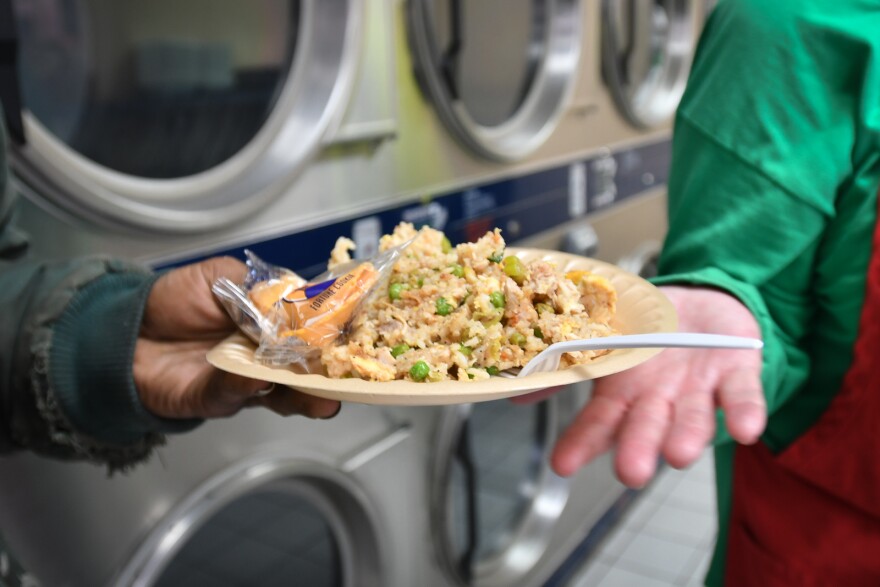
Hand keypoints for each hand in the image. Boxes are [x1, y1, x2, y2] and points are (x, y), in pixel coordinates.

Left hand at [133, 257, 340, 419]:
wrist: (126, 330)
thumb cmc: (176, 300)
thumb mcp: (222, 276)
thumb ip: (257, 286)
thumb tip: (291, 300)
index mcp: (275, 323)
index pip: (315, 326)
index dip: (339, 327)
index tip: (362, 326)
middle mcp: (269, 356)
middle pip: (311, 367)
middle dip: (335, 372)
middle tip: (357, 372)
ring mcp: (247, 381)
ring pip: (286, 392)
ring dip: (307, 395)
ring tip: (327, 397)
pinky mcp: (218, 398)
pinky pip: (236, 393)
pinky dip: (247, 386)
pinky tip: (256, 378)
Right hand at [515, 286, 765, 487]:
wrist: (703, 303)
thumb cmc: (650, 330)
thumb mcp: (604, 339)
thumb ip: (567, 366)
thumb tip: (513, 390)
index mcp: (625, 392)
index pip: (600, 422)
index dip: (581, 443)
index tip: (561, 466)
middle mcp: (660, 399)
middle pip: (646, 426)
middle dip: (639, 449)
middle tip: (631, 472)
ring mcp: (698, 389)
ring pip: (693, 418)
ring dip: (687, 436)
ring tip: (679, 454)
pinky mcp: (737, 371)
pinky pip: (743, 394)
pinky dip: (745, 412)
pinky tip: (747, 431)